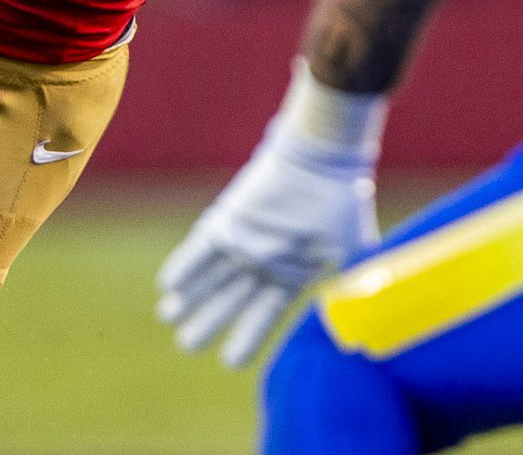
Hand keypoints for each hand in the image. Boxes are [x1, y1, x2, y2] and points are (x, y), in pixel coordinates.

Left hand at [156, 118, 378, 367]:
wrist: (324, 161)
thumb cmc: (341, 205)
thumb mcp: (349, 254)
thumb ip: (347, 290)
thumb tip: (355, 329)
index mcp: (290, 272)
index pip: (264, 313)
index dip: (247, 337)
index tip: (230, 362)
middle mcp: (262, 260)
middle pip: (230, 299)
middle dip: (208, 321)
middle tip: (186, 344)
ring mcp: (244, 241)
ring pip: (211, 276)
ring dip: (190, 297)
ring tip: (167, 316)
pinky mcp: (229, 220)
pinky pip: (201, 248)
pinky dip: (186, 267)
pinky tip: (168, 286)